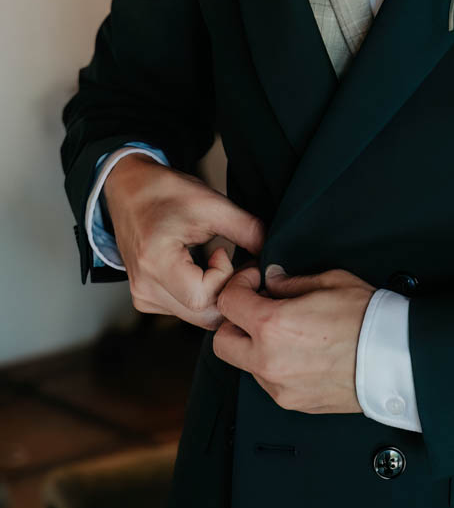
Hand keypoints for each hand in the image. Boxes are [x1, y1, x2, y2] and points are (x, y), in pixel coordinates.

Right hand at [103, 155, 263, 330]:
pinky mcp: (146, 298)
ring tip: (223, 263)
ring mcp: (143, 296)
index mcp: (154, 262)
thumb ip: (246, 229)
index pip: (201, 296)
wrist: (128, 190)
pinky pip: (185, 310)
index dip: (226, 278)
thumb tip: (271, 253)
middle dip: (229, 292)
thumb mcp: (210, 203)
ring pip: (196, 316)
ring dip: (218, 295)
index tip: (226, 251)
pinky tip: (207, 272)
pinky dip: (203, 296)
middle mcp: (144, 288)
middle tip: (239, 264)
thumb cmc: (164, 192)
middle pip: (202, 314)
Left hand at [212, 266, 371, 414]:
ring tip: (287, 333)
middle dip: (234, 322)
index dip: (239, 284)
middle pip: (221, 341)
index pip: (227, 302)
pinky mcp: (292, 403)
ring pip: (244, 364)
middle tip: (258, 309)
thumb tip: (272, 281)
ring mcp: (278, 387)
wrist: (395, 358)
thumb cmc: (368, 318)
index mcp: (273, 325)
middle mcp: (268, 360)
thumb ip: (292, 281)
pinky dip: (274, 366)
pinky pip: (267, 382)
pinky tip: (301, 353)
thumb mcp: (330, 281)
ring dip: (254, 346)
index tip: (255, 282)